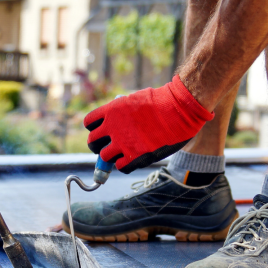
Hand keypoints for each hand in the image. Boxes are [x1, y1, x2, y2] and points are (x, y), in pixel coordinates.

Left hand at [84, 76, 213, 172]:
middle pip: (92, 142)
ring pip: (104, 157)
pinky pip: (120, 167)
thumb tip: (116, 122)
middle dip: (98, 145)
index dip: (95, 128)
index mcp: (111, 110)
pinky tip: (132, 159)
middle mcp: (112, 127)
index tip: (103, 131)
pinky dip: (124, 165)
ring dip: (111, 157)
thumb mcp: (135, 100)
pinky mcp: (135, 156)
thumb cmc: (162, 102)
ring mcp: (123, 143)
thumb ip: (121, 113)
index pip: (89, 123)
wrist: (179, 110)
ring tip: (122, 154)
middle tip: (108, 146)